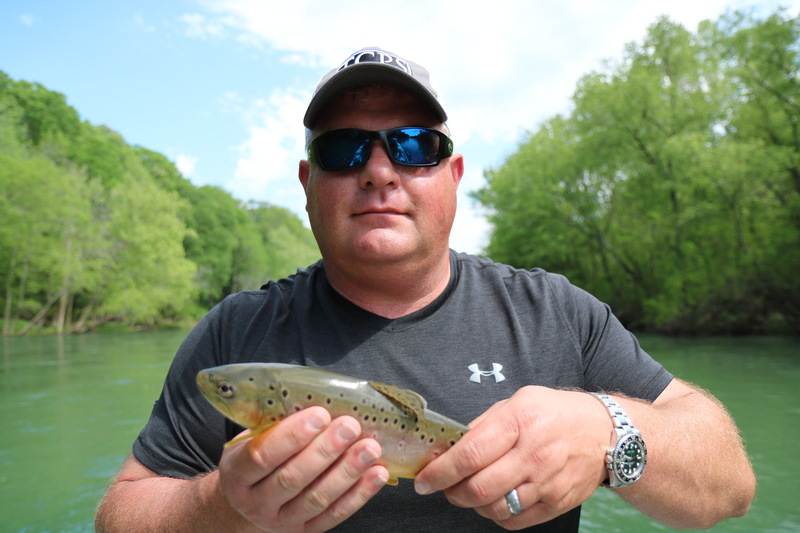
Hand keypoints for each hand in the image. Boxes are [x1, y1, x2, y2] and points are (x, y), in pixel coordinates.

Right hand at [218, 406, 388, 532]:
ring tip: (371, 447)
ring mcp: (281, 521)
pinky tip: (377, 473)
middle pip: (292, 478)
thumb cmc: (255, 456)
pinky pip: (335, 514)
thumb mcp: (252, 437)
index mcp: (236, 474)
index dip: (291, 436)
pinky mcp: (306, 531)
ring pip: (317, 498)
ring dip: (347, 472)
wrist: (246, 503)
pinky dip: (360, 494)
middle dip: (325, 450)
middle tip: (350, 426)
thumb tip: (316, 398)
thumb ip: (275, 423)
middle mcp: (255, 502)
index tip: (320, 414)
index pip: (262, 456)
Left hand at [414, 387, 608, 528]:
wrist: (606, 433)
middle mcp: (534, 454)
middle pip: (479, 487)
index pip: (471, 454)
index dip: (441, 472)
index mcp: (519, 421)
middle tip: (442, 487)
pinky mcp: (556, 503)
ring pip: (495, 508)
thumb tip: (450, 447)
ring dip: (472, 504)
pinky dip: (496, 514)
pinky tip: (494, 499)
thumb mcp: (517, 402)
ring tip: (469, 491)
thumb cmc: (555, 413)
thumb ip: (484, 425)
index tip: (424, 480)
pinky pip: (515, 521)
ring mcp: (547, 482)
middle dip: (451, 492)